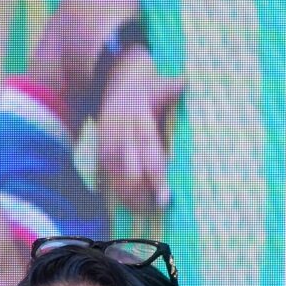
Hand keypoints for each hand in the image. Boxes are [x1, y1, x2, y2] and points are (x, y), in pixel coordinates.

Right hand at [94, 46, 185, 212]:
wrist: (118, 74)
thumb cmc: (151, 84)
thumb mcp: (164, 82)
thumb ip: (175, 87)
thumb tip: (186, 83)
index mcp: (137, 112)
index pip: (147, 147)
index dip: (155, 173)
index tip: (165, 197)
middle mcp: (119, 126)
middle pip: (128, 165)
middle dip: (141, 190)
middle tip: (156, 209)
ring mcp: (106, 136)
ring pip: (114, 170)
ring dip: (127, 193)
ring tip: (142, 211)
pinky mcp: (100, 144)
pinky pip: (105, 169)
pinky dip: (114, 187)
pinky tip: (126, 203)